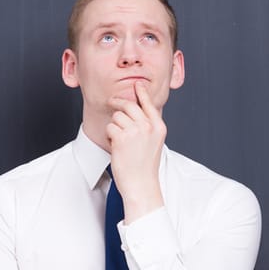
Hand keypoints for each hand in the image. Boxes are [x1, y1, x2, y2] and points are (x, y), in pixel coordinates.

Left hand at [107, 82, 165, 221]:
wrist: (141, 184)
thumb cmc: (145, 166)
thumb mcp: (154, 142)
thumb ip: (148, 126)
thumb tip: (135, 109)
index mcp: (159, 127)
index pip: (149, 104)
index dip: (141, 92)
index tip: (137, 84)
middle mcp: (148, 126)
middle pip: (129, 105)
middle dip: (118, 102)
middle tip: (111, 101)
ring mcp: (135, 131)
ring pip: (117, 116)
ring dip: (114, 127)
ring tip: (120, 142)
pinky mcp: (121, 138)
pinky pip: (110, 128)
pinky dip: (110, 137)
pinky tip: (116, 147)